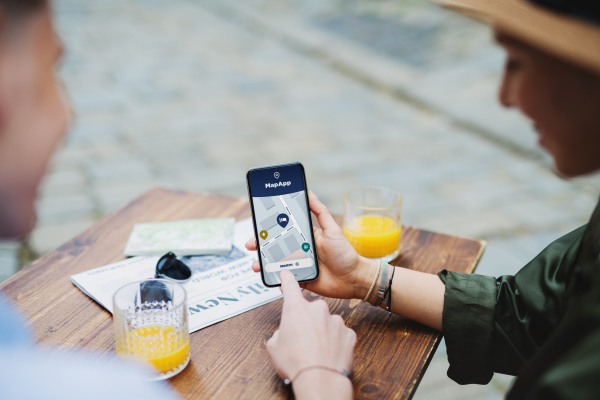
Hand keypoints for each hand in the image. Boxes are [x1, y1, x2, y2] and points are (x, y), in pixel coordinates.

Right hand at [246, 193, 376, 298]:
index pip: (283, 231)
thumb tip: (309, 193)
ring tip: (256, 265)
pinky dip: (276, 280)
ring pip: (276, 264)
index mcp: (304, 237)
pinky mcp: (300, 280)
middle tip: (250, 246)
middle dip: (259, 247)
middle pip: (274, 248)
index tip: (257, 227)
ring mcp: (299, 266)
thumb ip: (320, 212)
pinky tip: (272, 278)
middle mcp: (299, 251)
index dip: (268, 229)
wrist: (354, 278)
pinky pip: (285, 280)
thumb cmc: (345, 253)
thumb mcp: (332, 229)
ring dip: (263, 264)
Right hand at [267, 271, 354, 397]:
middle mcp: (317, 309)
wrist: (321, 379)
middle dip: (306, 322)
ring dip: (321, 333)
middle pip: (309, 309)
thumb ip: (280, 334)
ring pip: (326, 322)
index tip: (287, 272)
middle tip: (301, 340)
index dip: (287, 278)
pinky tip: (329, 353)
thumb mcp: (274, 347)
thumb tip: (285, 334)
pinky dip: (335, 342)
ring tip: (315, 350)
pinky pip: (339, 334)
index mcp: (296, 308)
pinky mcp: (348, 332)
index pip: (290, 286)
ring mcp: (335, 320)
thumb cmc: (296, 363)